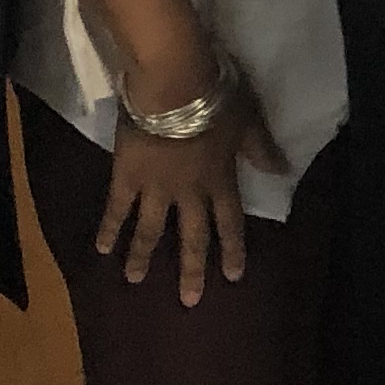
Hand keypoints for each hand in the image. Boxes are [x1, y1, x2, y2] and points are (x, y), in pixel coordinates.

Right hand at [100, 90, 284, 307]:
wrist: (174, 84)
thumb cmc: (217, 97)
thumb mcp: (249, 121)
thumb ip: (261, 149)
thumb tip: (283, 171)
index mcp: (220, 180)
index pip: (230, 222)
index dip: (232, 249)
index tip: (233, 277)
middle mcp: (189, 192)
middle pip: (192, 236)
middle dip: (192, 269)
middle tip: (189, 300)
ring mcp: (155, 188)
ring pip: (150, 229)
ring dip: (143, 256)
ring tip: (134, 281)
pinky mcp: (126, 176)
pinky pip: (116, 208)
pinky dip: (109, 228)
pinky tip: (101, 249)